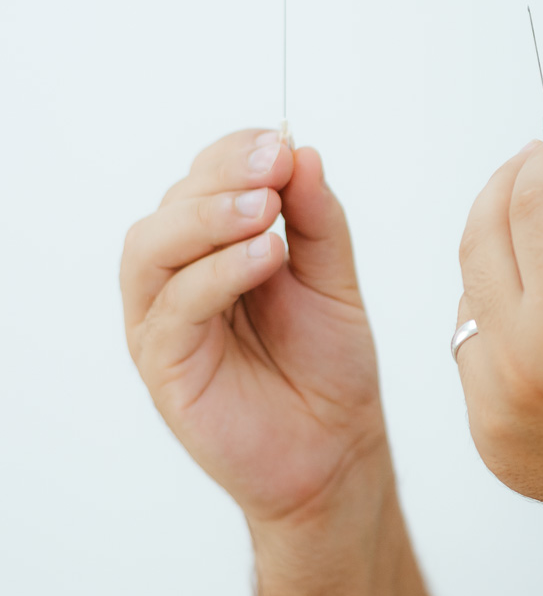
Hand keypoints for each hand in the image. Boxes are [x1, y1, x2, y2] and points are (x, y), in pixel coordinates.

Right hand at [121, 129, 386, 530]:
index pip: (203, 181)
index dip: (235, 154)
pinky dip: (217, 273)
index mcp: (213, 251)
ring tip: (265, 210)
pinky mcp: (164, 366)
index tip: (281, 143)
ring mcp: (164, 323)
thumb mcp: (334, 280)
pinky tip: (266, 255)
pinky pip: (174, 308)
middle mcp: (178, 280)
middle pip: (171, 206)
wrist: (337, 453)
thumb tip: (302, 152)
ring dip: (207, 218)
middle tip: (272, 166)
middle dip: (221, 177)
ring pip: (153, 249)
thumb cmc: (329, 370)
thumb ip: (318, 220)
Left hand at [455, 134, 542, 549]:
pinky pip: (476, 360)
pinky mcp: (492, 443)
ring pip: (468, 300)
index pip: (532, 199)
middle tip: (531, 171)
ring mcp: (498, 409)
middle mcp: (520, 361)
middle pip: (479, 240)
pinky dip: (502, 331)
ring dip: (500, 266)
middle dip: (504, 192)